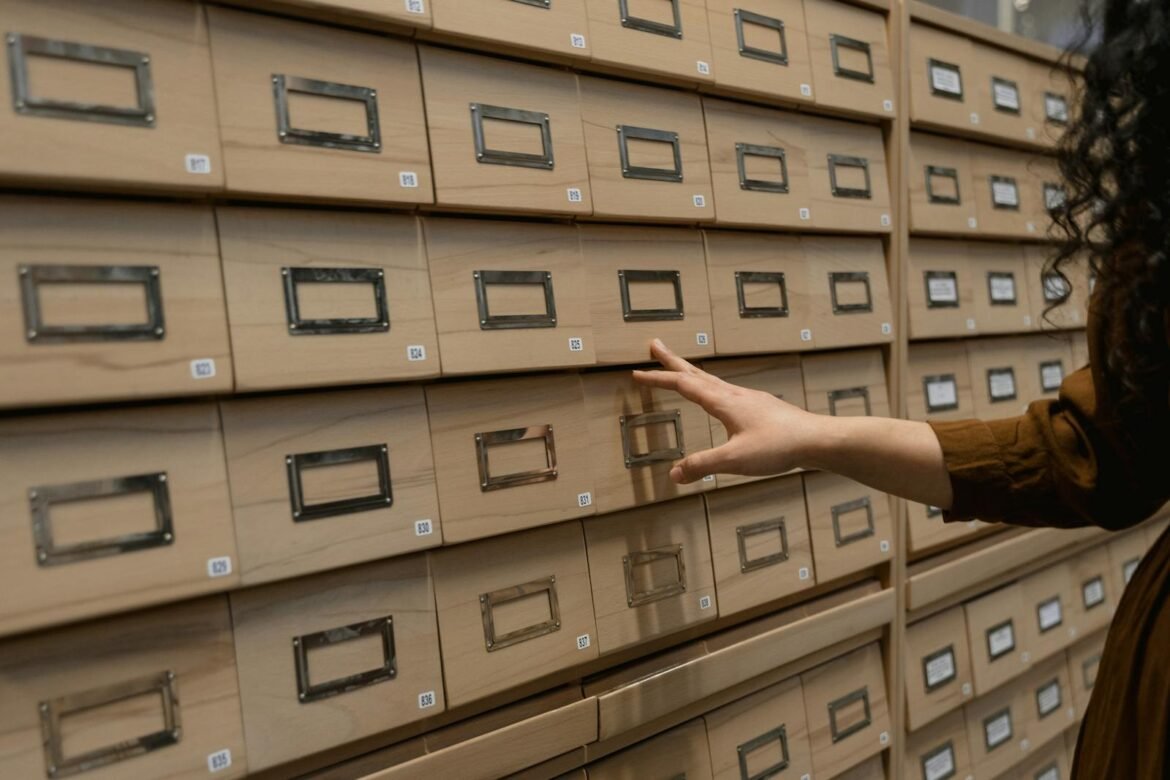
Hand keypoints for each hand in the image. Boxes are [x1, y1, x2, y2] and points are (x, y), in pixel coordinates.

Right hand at [632, 340, 820, 483]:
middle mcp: (734, 395)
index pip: (683, 385)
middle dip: (672, 361)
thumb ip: (703, 465)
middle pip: (696, 373)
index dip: (658, 378)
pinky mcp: (760, 408)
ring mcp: (749, 399)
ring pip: (712, 380)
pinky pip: (727, 391)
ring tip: (681, 370)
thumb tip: (674, 474)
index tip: (637, 373)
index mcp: (723, 402)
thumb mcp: (735, 459)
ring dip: (691, 372)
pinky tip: (718, 398)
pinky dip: (711, 387)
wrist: (817, 439)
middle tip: (654, 344)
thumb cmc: (778, 447)